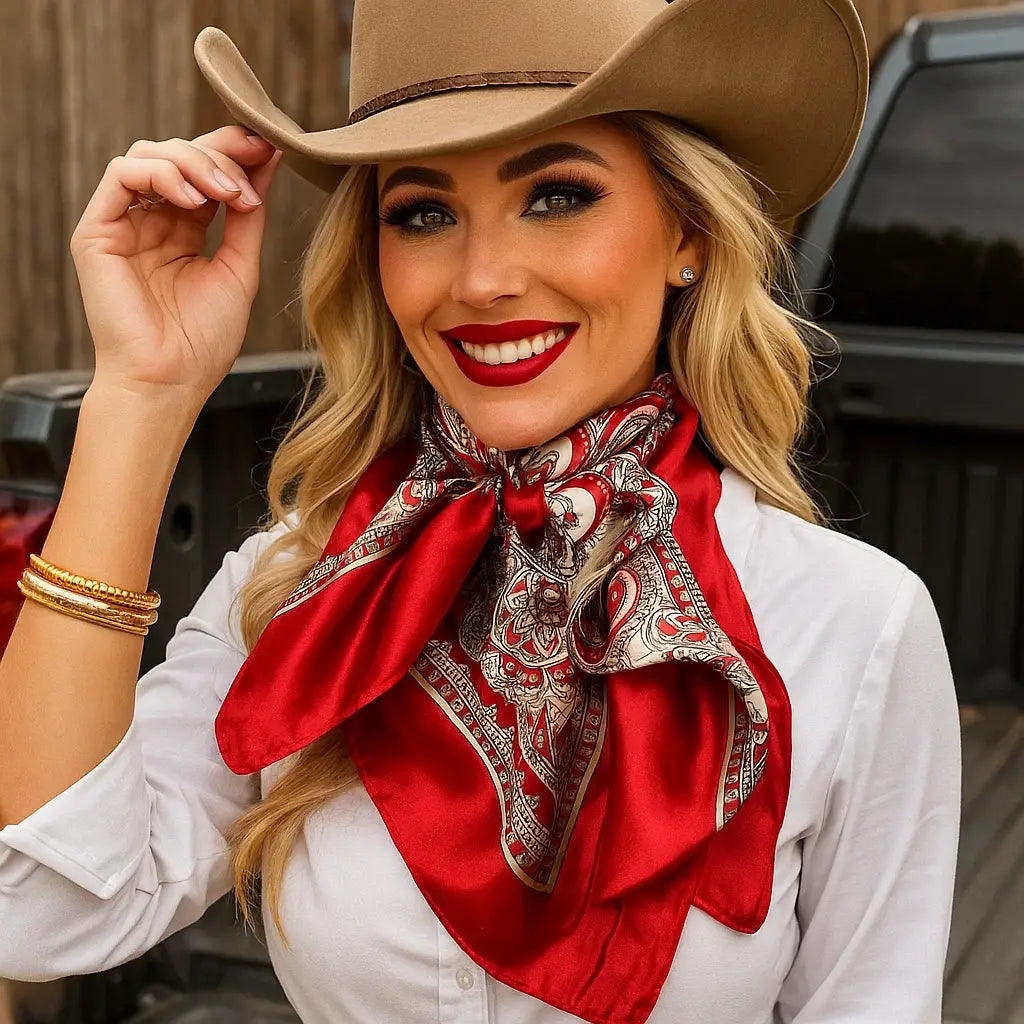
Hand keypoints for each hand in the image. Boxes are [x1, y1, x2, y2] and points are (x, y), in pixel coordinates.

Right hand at [69, 126, 283, 409]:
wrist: (169, 383)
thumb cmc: (203, 342)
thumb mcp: (240, 269)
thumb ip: (248, 216)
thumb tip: (267, 162)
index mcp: (182, 231)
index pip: (204, 173)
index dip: (233, 154)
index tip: (268, 148)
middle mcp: (150, 222)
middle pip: (179, 155)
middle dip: (220, 152)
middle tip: (252, 167)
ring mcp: (123, 224)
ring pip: (151, 155)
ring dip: (196, 162)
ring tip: (227, 193)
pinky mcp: (97, 231)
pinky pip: (123, 174)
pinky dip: (162, 173)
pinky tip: (194, 198)